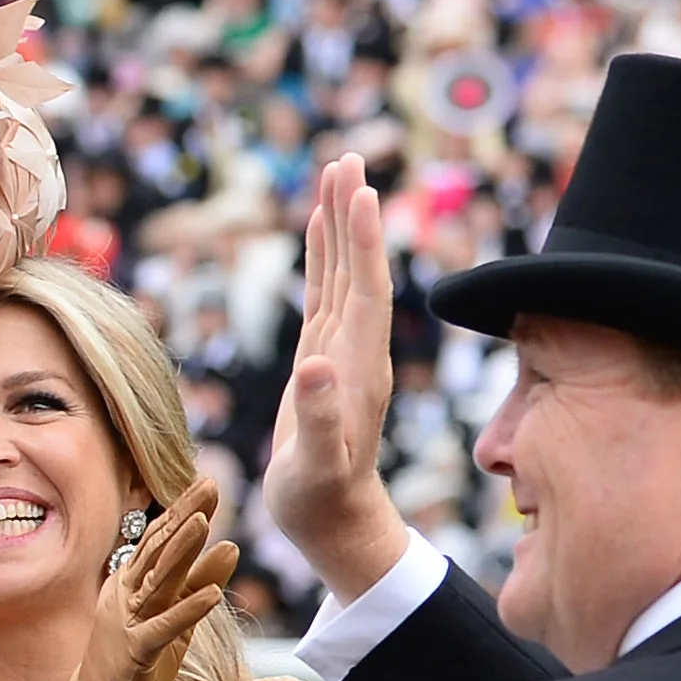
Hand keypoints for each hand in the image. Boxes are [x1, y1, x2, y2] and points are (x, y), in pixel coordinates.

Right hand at [35, 477, 239, 680]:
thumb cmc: (132, 674)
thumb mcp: (173, 623)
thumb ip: (197, 585)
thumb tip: (228, 547)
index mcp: (127, 588)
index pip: (157, 541)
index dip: (182, 511)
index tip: (206, 482)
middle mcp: (122, 599)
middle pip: (157, 550)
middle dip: (184, 516)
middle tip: (210, 484)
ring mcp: (125, 625)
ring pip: (158, 581)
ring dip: (183, 551)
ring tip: (207, 522)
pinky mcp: (135, 655)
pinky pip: (164, 628)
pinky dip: (189, 609)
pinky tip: (215, 594)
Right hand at [265, 155, 408, 597]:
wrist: (335, 523)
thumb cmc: (321, 500)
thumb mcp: (317, 467)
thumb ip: (321, 419)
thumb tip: (315, 367)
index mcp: (359, 368)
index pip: (366, 292)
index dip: (362, 243)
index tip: (360, 192)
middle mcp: (357, 351)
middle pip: (358, 269)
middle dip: (353, 214)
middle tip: (347, 158)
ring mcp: (341, 353)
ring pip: (341, 274)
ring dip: (339, 224)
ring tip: (335, 173)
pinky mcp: (322, 360)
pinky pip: (324, 294)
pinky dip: (323, 257)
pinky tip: (319, 227)